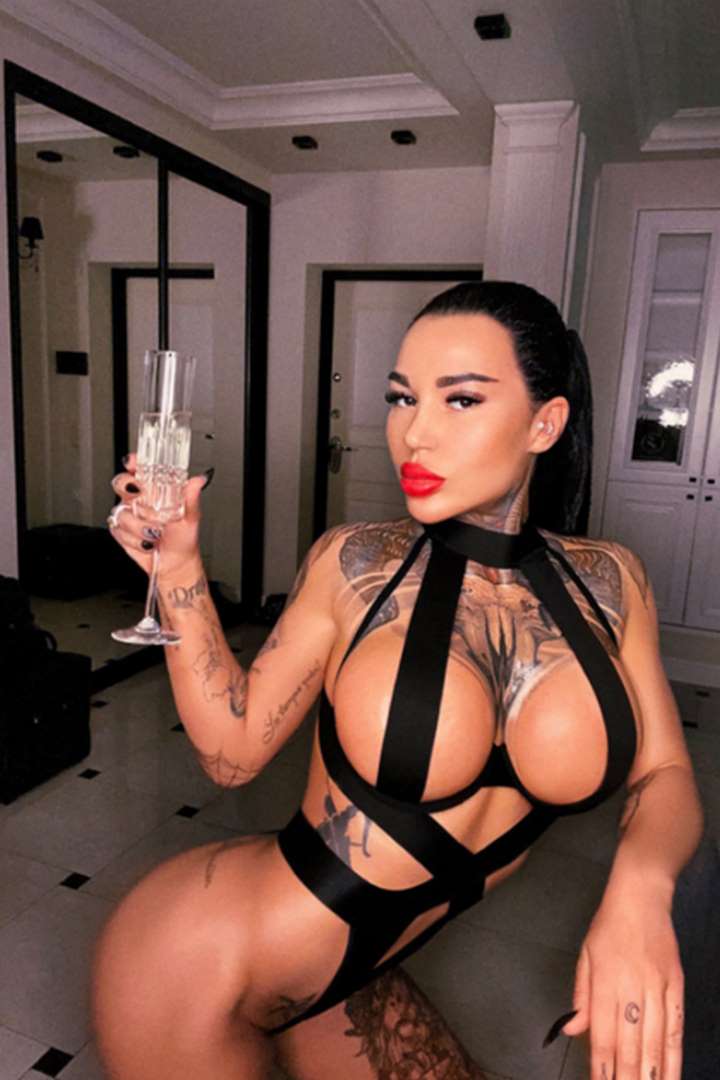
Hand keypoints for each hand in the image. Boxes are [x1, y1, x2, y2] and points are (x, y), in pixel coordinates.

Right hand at [108, 453, 209, 578]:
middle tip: (139, 496)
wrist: (174, 563)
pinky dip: (134, 539)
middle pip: (121, 483)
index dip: (134, 462)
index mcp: (155, 490)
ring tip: (156, 534)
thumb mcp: (191, 516)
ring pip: (122, 512)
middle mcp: (139, 499)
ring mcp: (128, 514)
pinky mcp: (120, 531)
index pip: (140, 469)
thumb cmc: (182, 537)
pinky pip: (118, 530)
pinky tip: (146, 543)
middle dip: (127, 489)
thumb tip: (198, 481)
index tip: (133, 463)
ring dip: (139, 526)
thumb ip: (191, 498)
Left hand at [563, 888, 683, 1078]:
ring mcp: (658, 987)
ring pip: (655, 1040)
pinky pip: (677, 1027)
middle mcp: (632, 987)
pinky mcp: (677, 985)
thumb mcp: (585, 954)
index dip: (602, 1064)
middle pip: (631, 1043)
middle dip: (627, 1076)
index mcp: (606, 980)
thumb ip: (581, 995)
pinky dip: (674, 1054)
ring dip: (652, 1073)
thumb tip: (573, 1030)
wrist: (641, 896)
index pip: (603, 1032)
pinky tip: (672, 1073)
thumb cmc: (608, 925)